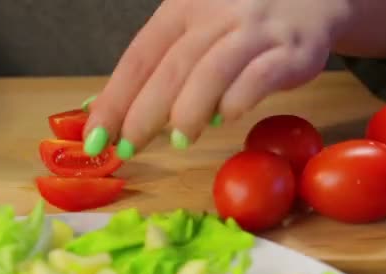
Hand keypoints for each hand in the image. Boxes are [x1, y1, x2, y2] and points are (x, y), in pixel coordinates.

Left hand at [80, 0, 385, 159]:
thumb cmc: (238, 23)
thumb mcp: (194, 31)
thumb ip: (158, 68)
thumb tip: (109, 112)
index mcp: (181, 10)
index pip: (138, 59)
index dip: (114, 100)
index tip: (95, 138)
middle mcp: (214, 16)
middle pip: (171, 67)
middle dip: (143, 113)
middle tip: (127, 149)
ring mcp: (253, 32)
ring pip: (213, 70)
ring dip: (190, 110)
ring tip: (178, 141)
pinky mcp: (290, 51)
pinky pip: (261, 75)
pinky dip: (239, 99)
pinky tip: (225, 119)